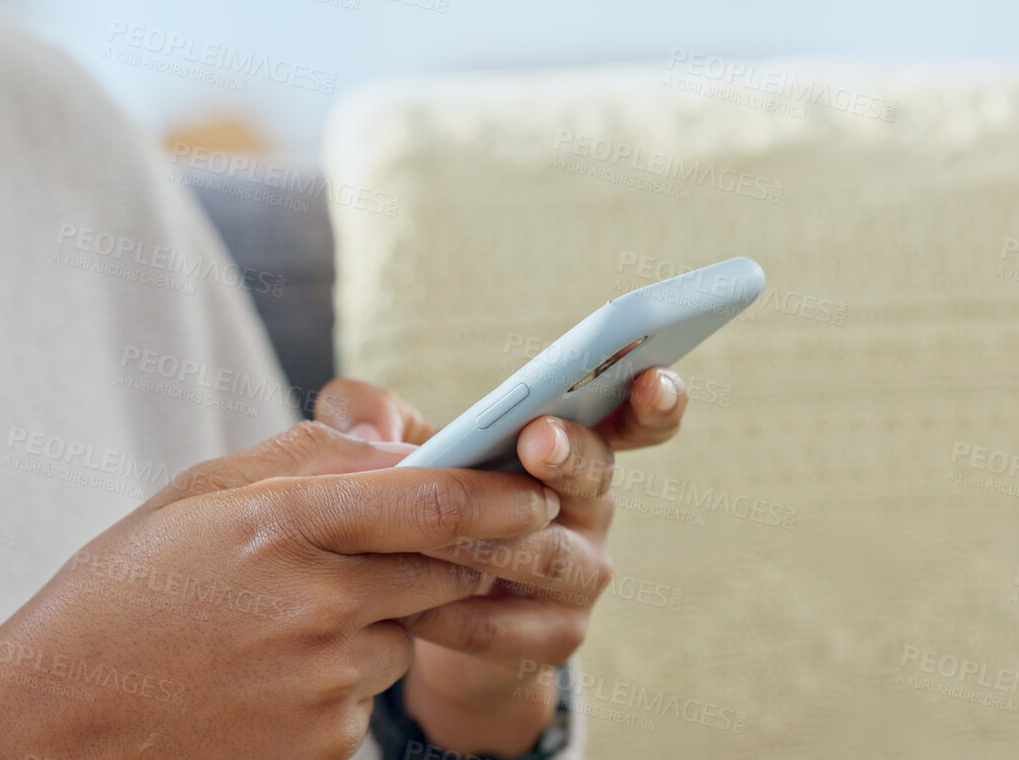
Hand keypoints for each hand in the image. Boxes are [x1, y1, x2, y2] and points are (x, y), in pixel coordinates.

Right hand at [0, 421, 563, 758]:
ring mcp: (324, 685)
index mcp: (282, 525)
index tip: (536, 489)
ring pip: (401, 638)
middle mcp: (317, 604)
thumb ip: (302, 458)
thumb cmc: (119, 597)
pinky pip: (366, 702)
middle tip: (387, 554)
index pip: (429, 502)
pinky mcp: (324, 748)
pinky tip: (262, 681)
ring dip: (373, 625)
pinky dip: (337, 683)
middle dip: (440, 557)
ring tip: (275, 629)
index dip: (497, 493)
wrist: (56, 725)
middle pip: (441, 571)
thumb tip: (393, 439)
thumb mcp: (195, 499)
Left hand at [316, 368, 689, 755]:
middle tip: (536, 440)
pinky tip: (407, 608)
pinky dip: (453, 615)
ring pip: (549, 557)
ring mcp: (578, 578)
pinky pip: (505, 627)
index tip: (652, 378)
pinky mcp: (550, 641)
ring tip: (431, 533)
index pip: (628, 417)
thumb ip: (370, 417)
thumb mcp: (390, 451)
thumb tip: (365, 430)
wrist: (419, 618)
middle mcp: (586, 507)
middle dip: (568, 454)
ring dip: (490, 542)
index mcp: (563, 446)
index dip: (652, 399)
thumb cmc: (416, 510)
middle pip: (594, 474)